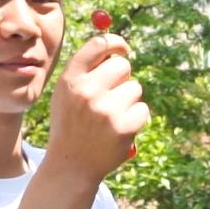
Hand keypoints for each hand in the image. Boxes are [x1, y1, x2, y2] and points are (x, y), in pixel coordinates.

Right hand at [44, 34, 148, 187]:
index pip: (98, 45)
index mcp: (70, 80)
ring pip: (135, 88)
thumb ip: (86, 72)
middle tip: (113, 96)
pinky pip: (143, 109)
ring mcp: (106, 109)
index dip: (116, 43)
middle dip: (122, 78)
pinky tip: (119, 129)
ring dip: (129, 100)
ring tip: (111, 117)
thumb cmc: (72, 125)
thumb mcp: (66, 95)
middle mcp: (86, 91)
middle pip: (122, 65)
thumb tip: (117, 49)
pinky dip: (136, 118)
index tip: (123, 49)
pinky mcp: (123, 126)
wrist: (71, 164)